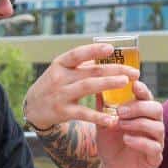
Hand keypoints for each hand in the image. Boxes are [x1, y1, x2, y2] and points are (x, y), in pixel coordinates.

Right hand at [23, 43, 139, 128]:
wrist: (33, 108)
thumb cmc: (53, 85)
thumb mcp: (61, 71)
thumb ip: (81, 64)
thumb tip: (106, 55)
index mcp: (60, 64)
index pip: (77, 54)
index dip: (93, 50)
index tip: (111, 48)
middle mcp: (60, 77)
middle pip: (90, 71)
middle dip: (113, 70)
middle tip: (134, 72)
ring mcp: (61, 94)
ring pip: (88, 87)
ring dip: (108, 84)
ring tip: (125, 83)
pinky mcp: (63, 112)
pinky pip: (84, 113)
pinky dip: (99, 117)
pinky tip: (113, 119)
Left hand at [96, 81, 163, 167]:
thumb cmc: (110, 144)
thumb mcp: (104, 124)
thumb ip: (102, 108)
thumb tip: (96, 86)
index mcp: (143, 113)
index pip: (147, 97)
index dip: (142, 89)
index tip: (133, 84)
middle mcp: (153, 124)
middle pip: (156, 108)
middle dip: (139, 107)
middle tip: (120, 110)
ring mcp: (156, 141)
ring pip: (157, 127)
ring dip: (139, 123)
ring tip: (120, 124)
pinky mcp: (155, 157)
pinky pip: (154, 146)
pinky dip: (140, 141)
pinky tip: (126, 139)